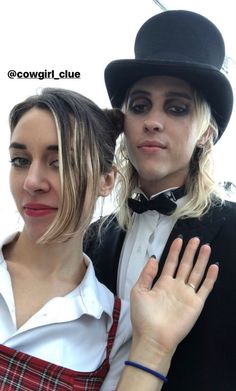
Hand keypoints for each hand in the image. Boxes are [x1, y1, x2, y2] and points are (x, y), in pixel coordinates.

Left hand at [130, 237, 218, 355]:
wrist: (153, 338)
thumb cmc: (143, 317)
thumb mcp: (138, 291)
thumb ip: (146, 274)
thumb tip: (153, 258)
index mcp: (162, 284)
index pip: (170, 263)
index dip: (175, 251)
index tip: (179, 239)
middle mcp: (176, 287)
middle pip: (185, 265)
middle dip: (190, 252)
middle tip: (196, 239)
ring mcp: (187, 295)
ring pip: (196, 273)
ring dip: (202, 260)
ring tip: (206, 247)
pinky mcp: (196, 304)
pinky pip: (205, 288)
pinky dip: (211, 277)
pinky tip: (214, 266)